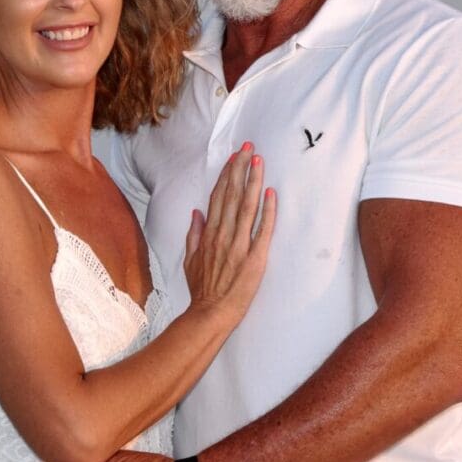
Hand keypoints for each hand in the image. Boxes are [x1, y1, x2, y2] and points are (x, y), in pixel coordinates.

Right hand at [184, 143, 275, 320]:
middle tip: (249, 148)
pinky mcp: (254, 257)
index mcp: (209, 233)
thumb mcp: (190, 260)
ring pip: (246, 206)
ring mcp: (239, 245)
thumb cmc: (202, 289)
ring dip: (253, 181)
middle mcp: (223, 234)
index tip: (234, 158)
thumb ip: (193, 235)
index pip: (218, 197)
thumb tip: (196, 213)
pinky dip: (268, 211)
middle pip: (232, 195)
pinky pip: (263, 229)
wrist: (211, 313)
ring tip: (259, 161)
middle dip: (240, 169)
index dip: (226, 176)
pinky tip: (272, 193)